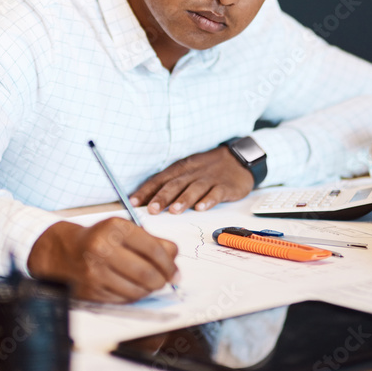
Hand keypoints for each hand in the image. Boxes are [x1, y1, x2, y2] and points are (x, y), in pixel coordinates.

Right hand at [27, 218, 178, 302]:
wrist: (62, 250)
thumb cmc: (100, 239)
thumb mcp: (123, 230)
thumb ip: (152, 241)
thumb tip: (175, 261)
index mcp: (114, 228)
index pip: (154, 249)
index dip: (170, 264)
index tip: (175, 271)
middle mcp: (103, 248)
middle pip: (147, 273)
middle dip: (162, 280)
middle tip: (167, 281)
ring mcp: (95, 271)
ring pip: (137, 290)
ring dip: (148, 290)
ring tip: (148, 284)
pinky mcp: (91, 290)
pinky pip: (123, 299)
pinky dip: (132, 296)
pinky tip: (131, 287)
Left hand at [129, 144, 254, 214]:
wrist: (238, 159)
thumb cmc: (206, 169)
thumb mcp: (187, 171)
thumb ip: (170, 185)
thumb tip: (148, 202)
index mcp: (180, 169)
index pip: (159, 179)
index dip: (146, 191)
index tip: (133, 202)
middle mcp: (192, 173)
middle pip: (175, 184)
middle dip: (162, 197)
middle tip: (152, 210)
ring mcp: (209, 179)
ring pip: (194, 188)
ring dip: (183, 200)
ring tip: (174, 211)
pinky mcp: (225, 186)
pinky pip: (216, 193)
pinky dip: (208, 200)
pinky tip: (201, 208)